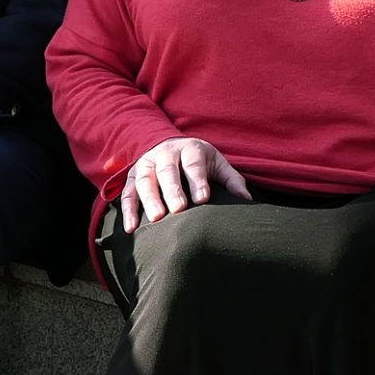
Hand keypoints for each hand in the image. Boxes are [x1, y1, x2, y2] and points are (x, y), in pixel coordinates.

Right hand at [118, 135, 249, 231]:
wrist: (170, 146)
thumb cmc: (200, 162)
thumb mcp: (217, 164)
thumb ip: (232, 180)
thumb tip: (247, 200)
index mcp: (190, 149)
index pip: (193, 164)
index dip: (197, 180)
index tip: (202, 199)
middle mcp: (165, 153)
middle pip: (167, 170)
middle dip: (172, 189)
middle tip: (178, 209)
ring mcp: (146, 164)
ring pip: (144, 180)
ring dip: (149, 199)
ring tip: (156, 218)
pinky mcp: (132, 176)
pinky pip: (128, 192)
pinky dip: (128, 209)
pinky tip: (131, 228)